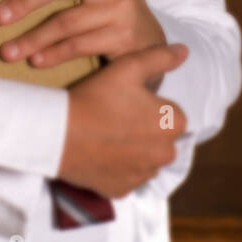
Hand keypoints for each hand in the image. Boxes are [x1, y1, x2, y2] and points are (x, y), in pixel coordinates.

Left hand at [0, 0, 166, 69]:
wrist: (148, 41)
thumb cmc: (108, 4)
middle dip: (25, 0)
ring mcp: (124, 6)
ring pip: (66, 20)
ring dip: (32, 38)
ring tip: (7, 51)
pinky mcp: (124, 36)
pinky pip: (78, 45)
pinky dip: (52, 54)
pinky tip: (35, 60)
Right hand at [58, 44, 189, 196]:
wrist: (58, 132)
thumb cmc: (96, 97)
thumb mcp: (128, 68)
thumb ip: (159, 58)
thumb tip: (184, 51)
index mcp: (173, 124)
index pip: (171, 113)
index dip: (149, 104)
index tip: (127, 100)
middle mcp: (166, 154)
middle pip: (160, 137)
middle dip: (145, 129)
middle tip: (115, 116)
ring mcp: (144, 175)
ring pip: (144, 158)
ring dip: (133, 149)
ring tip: (106, 133)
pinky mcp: (123, 190)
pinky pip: (126, 176)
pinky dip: (118, 167)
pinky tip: (100, 153)